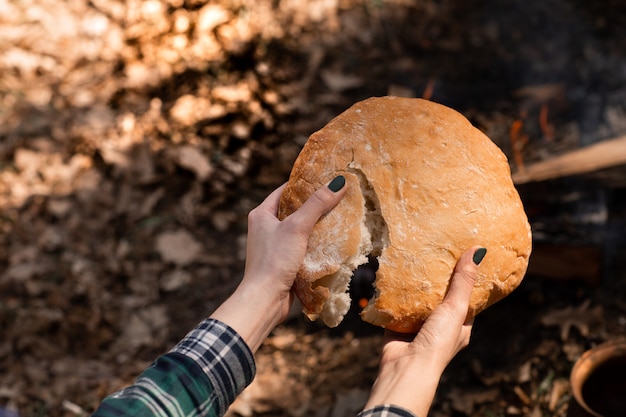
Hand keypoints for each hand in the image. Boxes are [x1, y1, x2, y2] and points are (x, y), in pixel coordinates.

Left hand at [210, 176, 346, 350]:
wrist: (265, 299)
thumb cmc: (275, 260)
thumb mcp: (297, 227)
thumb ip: (317, 204)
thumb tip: (338, 182)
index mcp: (261, 214)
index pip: (285, 191)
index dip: (304, 184)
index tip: (325, 178)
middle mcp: (265, 228)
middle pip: (294, 210)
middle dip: (314, 206)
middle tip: (337, 197)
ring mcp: (274, 246)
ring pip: (299, 230)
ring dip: (316, 226)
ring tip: (339, 217)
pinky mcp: (283, 262)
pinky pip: (302, 247)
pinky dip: (315, 244)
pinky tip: (332, 242)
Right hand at [363, 246, 484, 415]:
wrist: (405, 367)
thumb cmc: (438, 342)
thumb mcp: (455, 309)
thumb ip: (463, 282)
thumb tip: (479, 250)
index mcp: (460, 326)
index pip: (466, 299)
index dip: (466, 280)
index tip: (463, 258)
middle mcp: (440, 327)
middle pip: (440, 297)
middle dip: (436, 279)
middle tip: (435, 252)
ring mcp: (418, 326)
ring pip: (417, 300)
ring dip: (415, 284)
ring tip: (414, 258)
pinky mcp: (397, 325)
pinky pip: (397, 304)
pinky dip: (395, 292)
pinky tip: (393, 274)